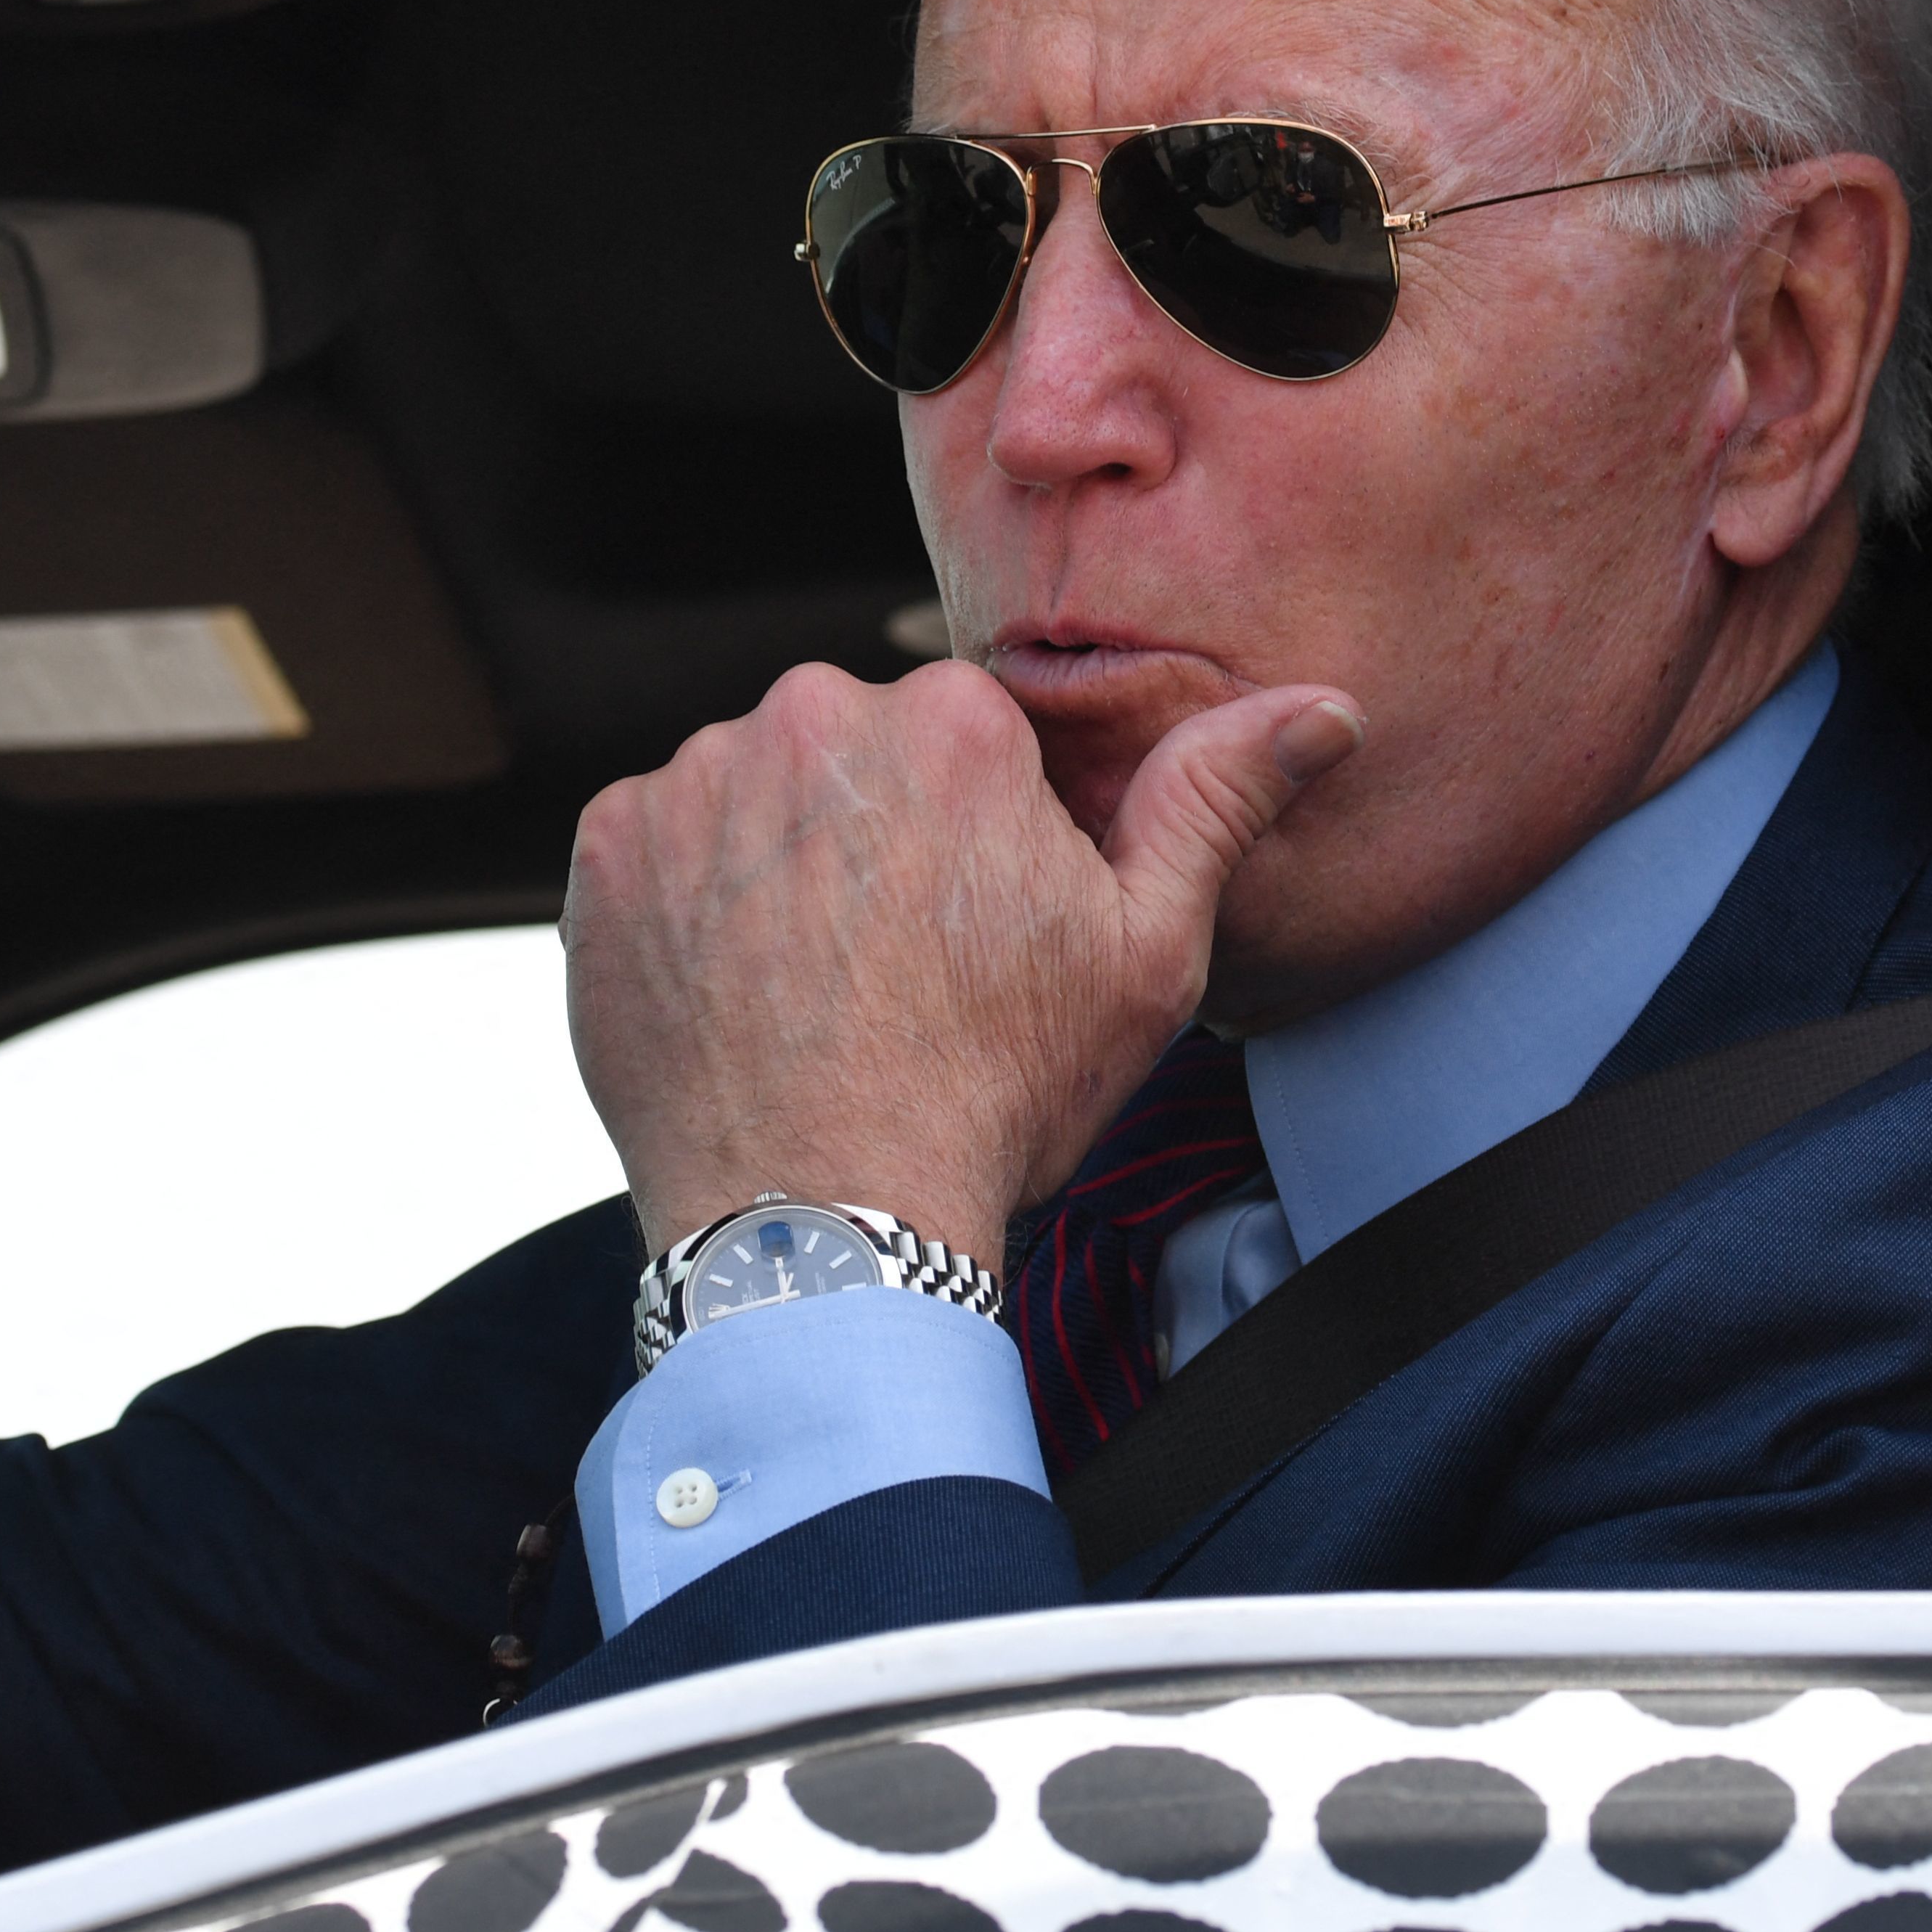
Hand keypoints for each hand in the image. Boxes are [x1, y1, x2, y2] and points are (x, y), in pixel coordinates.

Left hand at [562, 659, 1362, 1261]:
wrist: (823, 1222)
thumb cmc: (995, 1096)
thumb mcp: (1146, 954)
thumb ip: (1216, 801)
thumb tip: (1323, 709)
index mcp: (949, 721)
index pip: (962, 737)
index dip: (977, 837)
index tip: (973, 929)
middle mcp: (810, 719)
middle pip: (851, 753)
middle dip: (873, 834)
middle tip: (893, 968)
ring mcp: (695, 784)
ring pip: (752, 794)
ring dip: (777, 862)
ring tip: (812, 988)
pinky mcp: (608, 851)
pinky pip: (657, 843)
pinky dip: (687, 901)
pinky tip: (736, 990)